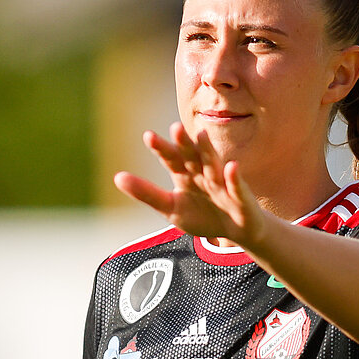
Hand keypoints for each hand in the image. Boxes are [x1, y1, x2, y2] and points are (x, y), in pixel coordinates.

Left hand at [114, 122, 275, 249]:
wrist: (236, 231)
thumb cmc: (203, 216)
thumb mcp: (170, 207)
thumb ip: (146, 193)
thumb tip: (117, 177)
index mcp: (185, 174)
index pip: (171, 159)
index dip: (161, 149)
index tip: (148, 136)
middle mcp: (203, 173)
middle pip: (192, 156)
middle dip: (184, 143)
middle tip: (174, 128)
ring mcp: (222, 183)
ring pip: (214, 165)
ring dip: (208, 151)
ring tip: (201, 136)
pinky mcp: (240, 197)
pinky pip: (236, 186)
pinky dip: (234, 178)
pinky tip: (231, 167)